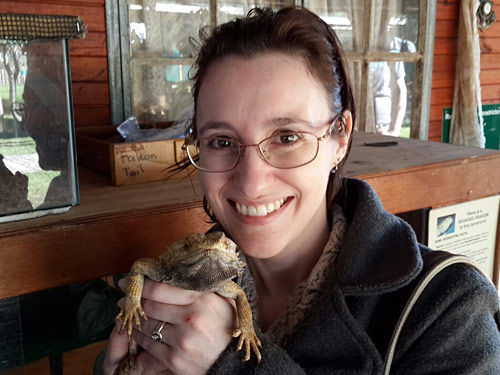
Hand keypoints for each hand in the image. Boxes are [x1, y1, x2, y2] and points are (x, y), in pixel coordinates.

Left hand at [104, 278, 235, 374]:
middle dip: (134, 301)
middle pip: (150, 305)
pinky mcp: (174, 359)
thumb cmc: (228, 327)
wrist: (233, 362)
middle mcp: (190, 318)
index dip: (141, 284)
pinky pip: (148, 345)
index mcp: (202, 300)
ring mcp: (181, 340)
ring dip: (135, 319)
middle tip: (126, 299)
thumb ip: (204, 287)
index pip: (161, 288)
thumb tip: (181, 271)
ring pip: (146, 324)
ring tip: (130, 314)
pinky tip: (137, 332)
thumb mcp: (223, 301)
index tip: (130, 281)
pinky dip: (140, 337)